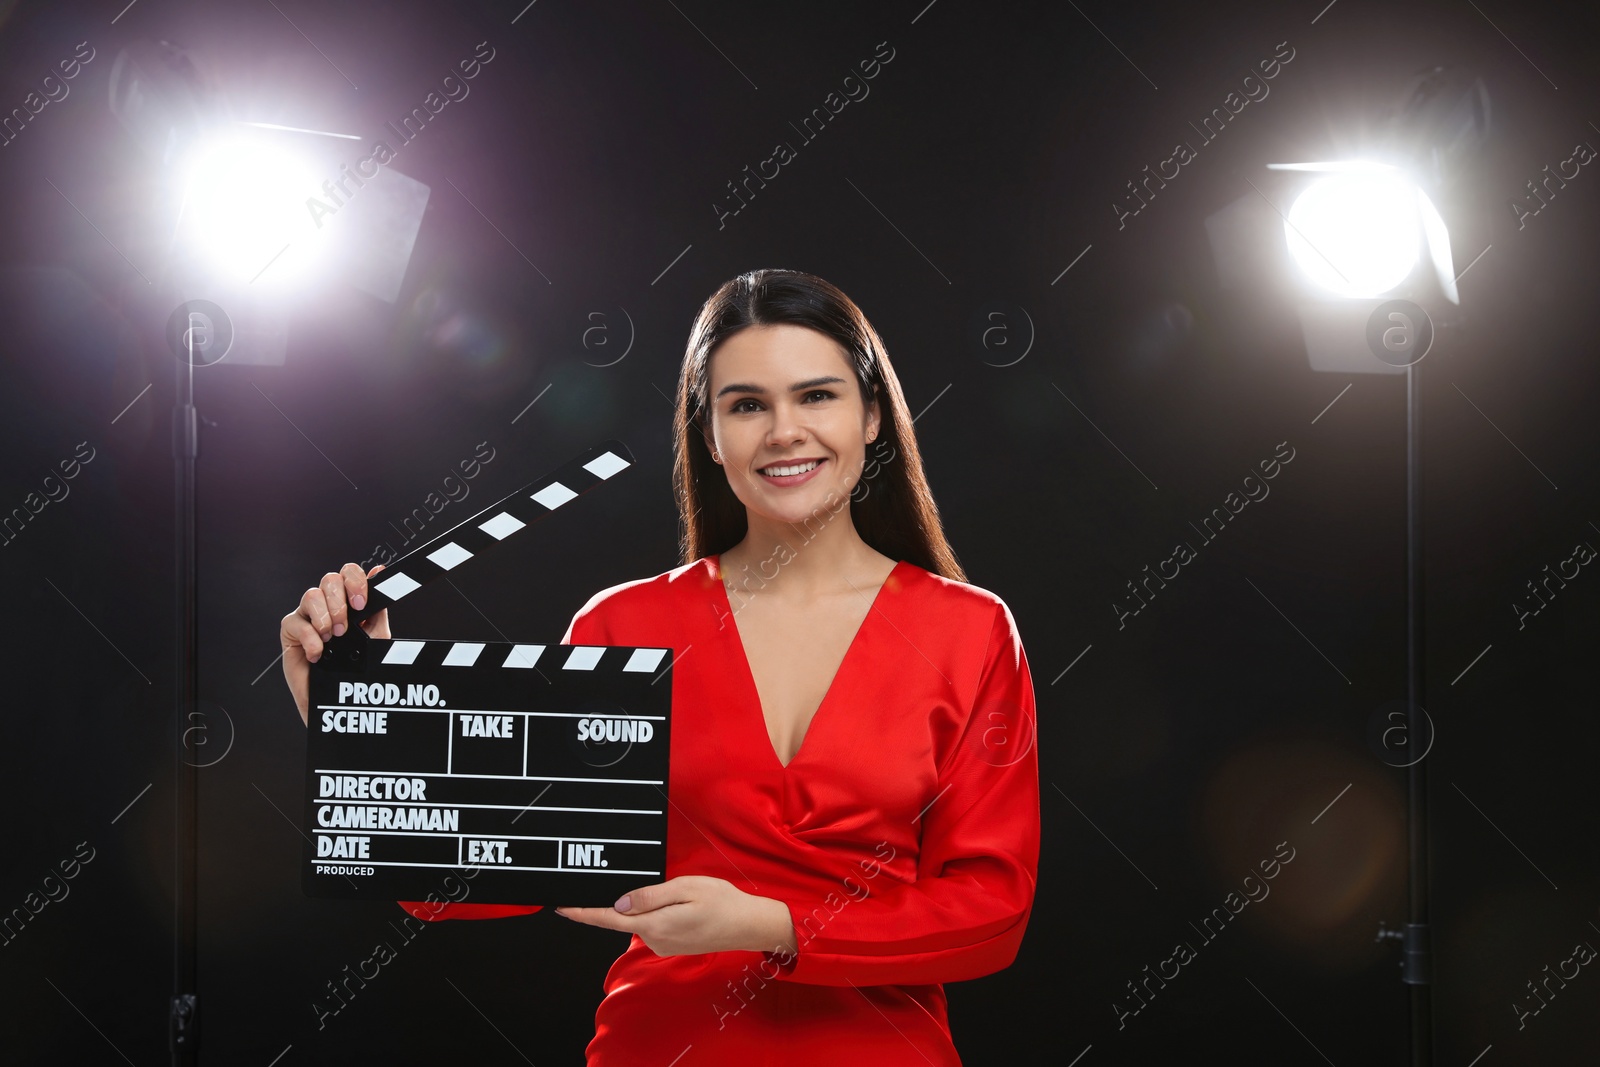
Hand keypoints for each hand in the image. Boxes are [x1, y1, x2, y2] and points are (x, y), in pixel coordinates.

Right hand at [280, 562, 390, 725]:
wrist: (337, 697)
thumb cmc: (355, 668)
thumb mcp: (375, 636)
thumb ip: (377, 608)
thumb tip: (379, 572)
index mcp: (348, 601)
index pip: (348, 574)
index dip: (355, 581)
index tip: (361, 603)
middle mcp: (327, 604)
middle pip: (329, 579)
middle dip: (340, 601)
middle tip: (345, 627)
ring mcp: (307, 616)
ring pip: (311, 595)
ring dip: (325, 617)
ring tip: (333, 638)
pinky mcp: (291, 631)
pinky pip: (295, 621)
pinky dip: (310, 638)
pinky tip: (318, 653)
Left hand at [555, 876, 796, 956]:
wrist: (749, 925)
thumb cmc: (723, 902)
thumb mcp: (685, 887)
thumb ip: (649, 895)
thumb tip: (619, 902)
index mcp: (654, 925)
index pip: (607, 918)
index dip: (582, 912)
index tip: (560, 907)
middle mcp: (654, 940)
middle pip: (622, 917)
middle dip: (615, 902)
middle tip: (616, 882)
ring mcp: (664, 945)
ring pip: (639, 920)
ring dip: (640, 905)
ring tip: (668, 890)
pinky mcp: (672, 945)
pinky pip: (653, 925)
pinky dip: (653, 912)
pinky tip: (672, 902)